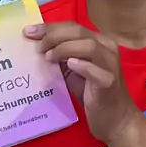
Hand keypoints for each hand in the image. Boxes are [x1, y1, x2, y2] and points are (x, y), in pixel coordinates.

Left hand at [25, 22, 138, 144]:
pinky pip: (95, 70)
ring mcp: (110, 65)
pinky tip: (69, 65)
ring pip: (88, 46)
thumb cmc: (94, 94)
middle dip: (53, 36)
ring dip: (64, 48)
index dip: (49, 27)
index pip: (73, 27)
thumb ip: (61, 56)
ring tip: (49, 58)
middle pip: (79, 32)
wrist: (116, 120)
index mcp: (99, 42)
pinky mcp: (109, 82)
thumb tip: (37, 46)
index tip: (29, 31)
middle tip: (38, 48)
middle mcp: (107, 49)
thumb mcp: (74, 71)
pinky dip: (81, 65)